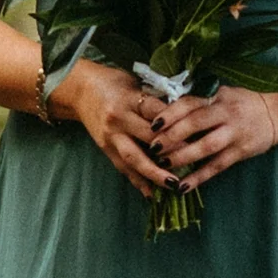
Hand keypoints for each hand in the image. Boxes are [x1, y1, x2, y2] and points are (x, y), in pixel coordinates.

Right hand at [56, 57, 182, 202]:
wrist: (80, 90)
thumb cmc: (114, 83)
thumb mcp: (135, 83)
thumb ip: (156, 98)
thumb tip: (186, 112)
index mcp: (129, 99)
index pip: (156, 112)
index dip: (176, 123)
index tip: (197, 132)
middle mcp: (119, 119)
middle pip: (147, 137)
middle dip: (171, 150)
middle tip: (194, 159)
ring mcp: (111, 137)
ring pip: (134, 158)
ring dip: (154, 173)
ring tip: (173, 184)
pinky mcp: (106, 149)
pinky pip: (123, 168)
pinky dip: (138, 182)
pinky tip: (151, 194)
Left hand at [151, 81, 277, 191]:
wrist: (276, 113)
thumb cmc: (242, 103)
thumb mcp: (222, 94)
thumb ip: (198, 101)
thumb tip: (164, 109)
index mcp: (217, 97)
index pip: (190, 103)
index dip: (170, 113)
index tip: (153, 124)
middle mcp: (226, 113)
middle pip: (196, 123)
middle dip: (172, 136)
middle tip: (153, 147)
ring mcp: (234, 134)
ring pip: (206, 146)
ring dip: (183, 156)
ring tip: (164, 164)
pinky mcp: (240, 152)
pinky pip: (216, 166)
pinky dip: (198, 178)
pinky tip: (182, 187)